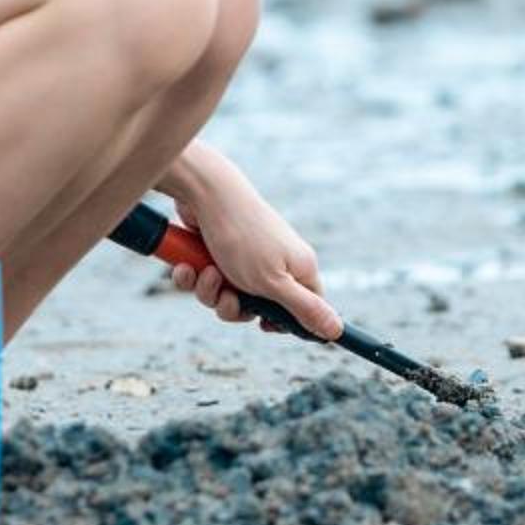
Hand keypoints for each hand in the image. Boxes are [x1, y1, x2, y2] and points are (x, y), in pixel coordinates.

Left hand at [164, 145, 343, 339]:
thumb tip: (337, 331)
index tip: (264, 325)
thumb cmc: (243, 237)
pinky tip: (186, 265)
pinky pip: (204, 280)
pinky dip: (192, 276)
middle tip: (228, 295)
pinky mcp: (217, 252)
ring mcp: (244, 257)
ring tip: (207, 271)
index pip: (304, 309)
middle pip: (257, 308)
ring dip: (209, 291)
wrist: (206, 192)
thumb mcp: (274, 283)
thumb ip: (305, 309)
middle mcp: (273, 263)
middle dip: (233, 308)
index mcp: (297, 268)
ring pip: (225, 296)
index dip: (283, 322)